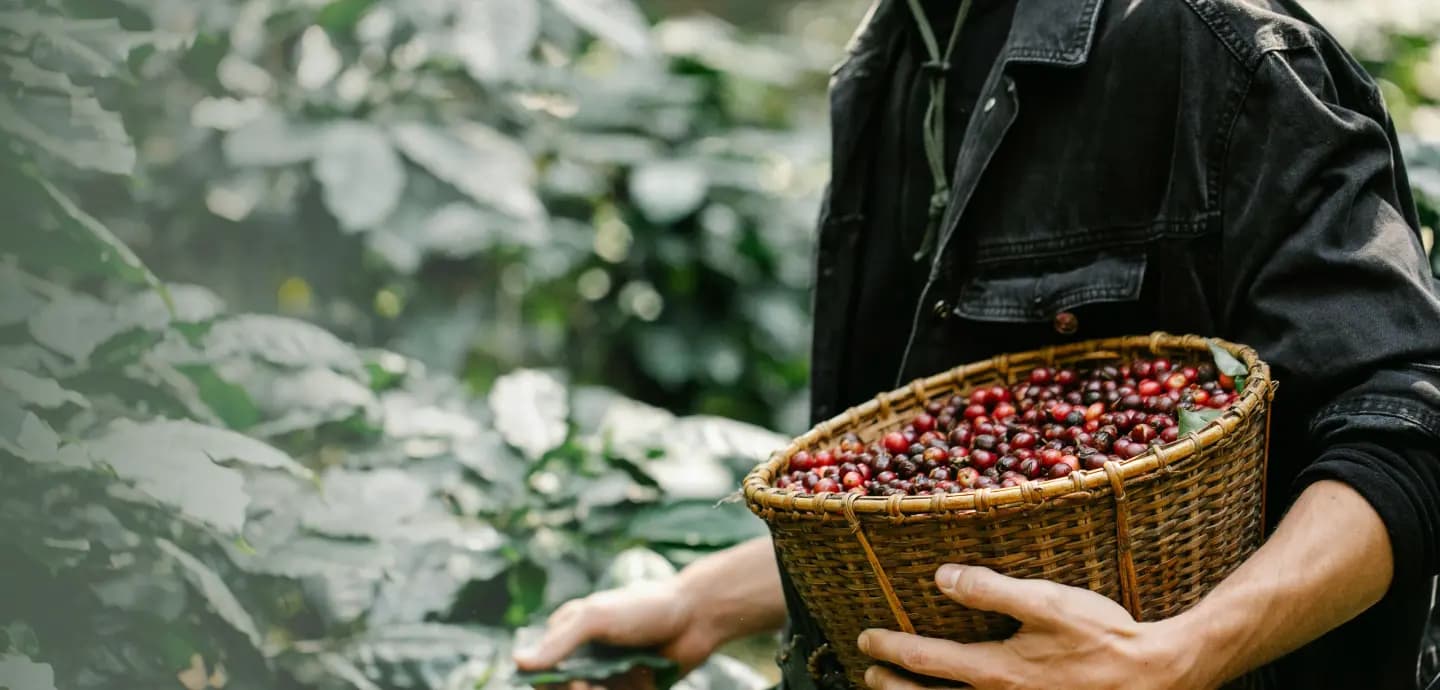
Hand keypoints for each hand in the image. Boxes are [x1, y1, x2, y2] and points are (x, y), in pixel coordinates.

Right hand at [513, 579, 719, 681]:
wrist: (696, 617)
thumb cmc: (643, 609)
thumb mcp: (596, 617)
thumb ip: (559, 642)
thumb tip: (518, 662)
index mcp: (570, 637)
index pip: (542, 673)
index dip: (549, 686)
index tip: (569, 683)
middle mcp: (587, 659)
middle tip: (595, 687)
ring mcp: (610, 677)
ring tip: (631, 676)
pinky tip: (646, 676)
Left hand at [857, 564, 1203, 689]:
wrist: (1155, 676)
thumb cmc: (1103, 637)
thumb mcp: (1048, 602)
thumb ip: (992, 590)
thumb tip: (942, 578)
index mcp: (996, 671)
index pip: (925, 660)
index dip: (890, 649)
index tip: (865, 638)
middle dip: (893, 686)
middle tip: (868, 673)